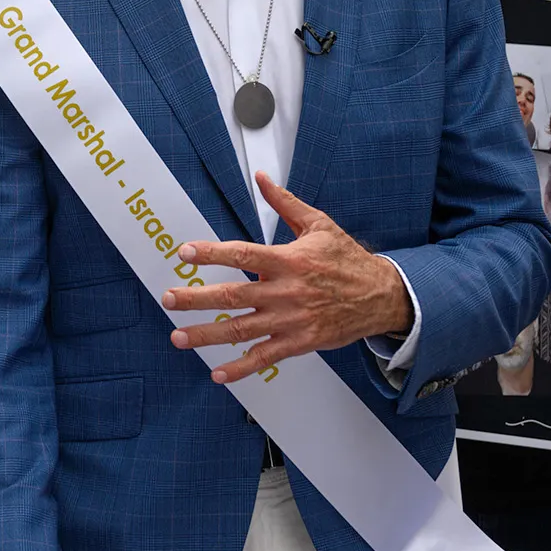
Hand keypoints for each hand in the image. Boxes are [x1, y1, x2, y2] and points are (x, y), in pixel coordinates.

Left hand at [159, 173, 411, 384]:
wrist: (382, 297)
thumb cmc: (347, 258)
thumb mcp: (319, 224)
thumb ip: (285, 202)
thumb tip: (260, 177)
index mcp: (288, 260)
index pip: (242, 254)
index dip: (211, 253)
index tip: (184, 253)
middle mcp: (286, 291)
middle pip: (233, 296)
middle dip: (197, 298)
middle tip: (168, 299)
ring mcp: (291, 320)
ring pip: (242, 330)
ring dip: (207, 335)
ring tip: (178, 337)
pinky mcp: (299, 342)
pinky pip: (265, 357)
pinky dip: (241, 368)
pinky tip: (217, 374)